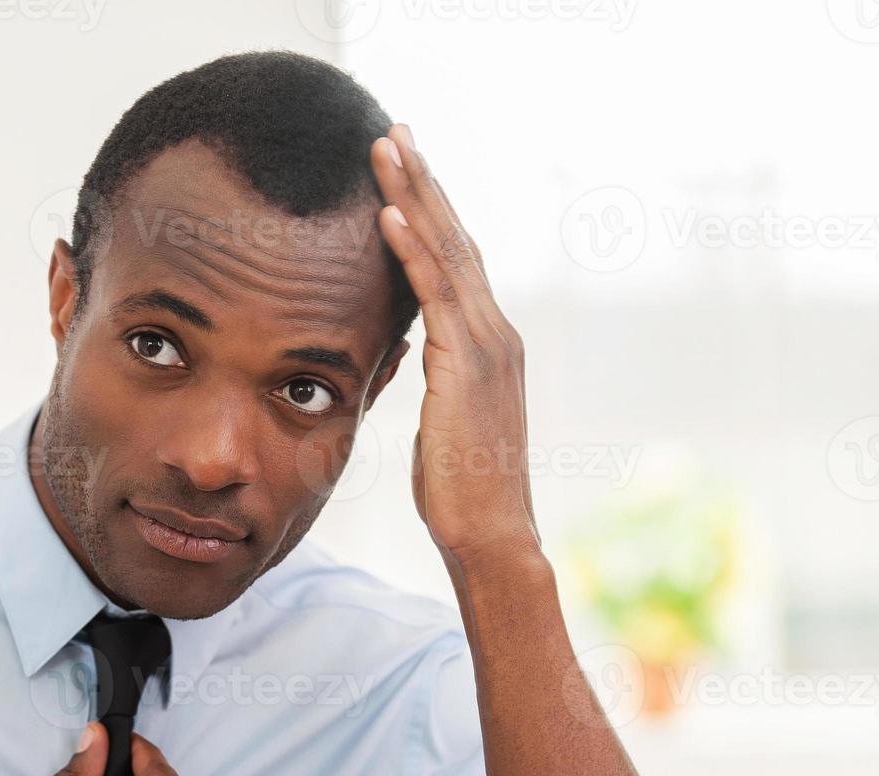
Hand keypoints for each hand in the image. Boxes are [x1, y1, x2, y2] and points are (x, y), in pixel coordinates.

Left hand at [370, 123, 539, 569]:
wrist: (492, 535)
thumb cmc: (462, 488)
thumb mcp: (443, 418)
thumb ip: (435, 375)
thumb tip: (411, 351)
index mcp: (489, 343)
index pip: (454, 261)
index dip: (428, 211)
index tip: (404, 168)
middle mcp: (496, 333)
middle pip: (454, 239)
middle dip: (423, 183)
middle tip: (395, 132)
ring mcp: (487, 346)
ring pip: (446, 253)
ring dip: (414, 197)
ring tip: (387, 149)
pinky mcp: (467, 367)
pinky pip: (435, 297)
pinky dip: (412, 251)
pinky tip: (387, 215)